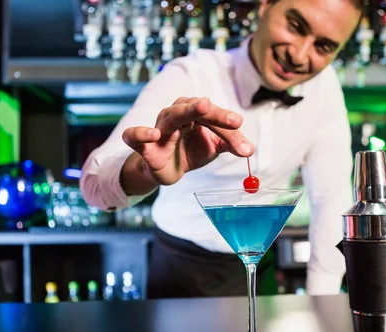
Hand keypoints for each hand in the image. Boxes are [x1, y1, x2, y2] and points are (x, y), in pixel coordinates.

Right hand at [121, 97, 253, 185]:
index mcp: (194, 113)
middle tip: (231, 117)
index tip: (240, 123)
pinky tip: (154, 134)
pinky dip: (142, 133)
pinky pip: (135, 135)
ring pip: (172, 115)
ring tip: (201, 107)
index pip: (212, 114)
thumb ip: (231, 144)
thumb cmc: (192, 150)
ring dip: (185, 111)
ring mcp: (159, 128)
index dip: (226, 120)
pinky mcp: (143, 145)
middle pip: (195, 109)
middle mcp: (177, 115)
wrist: (168, 169)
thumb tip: (250, 149)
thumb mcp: (214, 146)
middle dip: (214, 112)